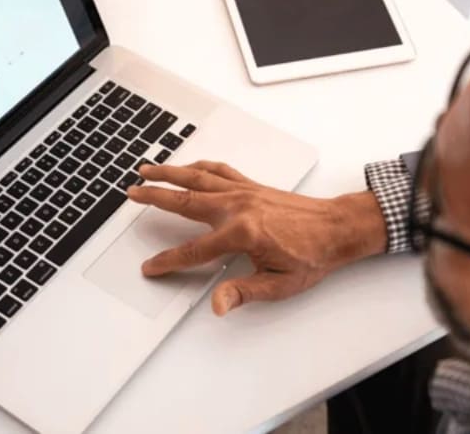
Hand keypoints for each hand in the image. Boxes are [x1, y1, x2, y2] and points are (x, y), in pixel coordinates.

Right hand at [127, 161, 387, 314]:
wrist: (338, 228)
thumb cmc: (313, 255)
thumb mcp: (279, 284)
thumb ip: (243, 292)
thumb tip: (218, 304)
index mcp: (241, 233)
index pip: (193, 251)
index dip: (169, 261)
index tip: (151, 266)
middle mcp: (238, 207)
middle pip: (185, 201)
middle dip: (155, 196)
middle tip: (132, 193)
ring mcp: (244, 192)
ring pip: (198, 178)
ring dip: (170, 172)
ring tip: (147, 168)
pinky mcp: (252, 185)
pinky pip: (219, 171)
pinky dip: (200, 166)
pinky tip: (189, 167)